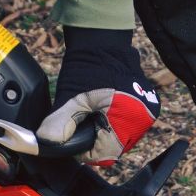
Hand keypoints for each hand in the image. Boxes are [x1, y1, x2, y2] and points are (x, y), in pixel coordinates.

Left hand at [37, 28, 159, 164]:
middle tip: (81, 122)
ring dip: (105, 132)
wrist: (104, 40)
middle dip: (95, 140)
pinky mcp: (147, 106)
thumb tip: (48, 142)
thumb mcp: (70, 98)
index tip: (71, 138)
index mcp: (128, 119)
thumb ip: (59, 123)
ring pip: (121, 138)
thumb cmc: (88, 66)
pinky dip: (113, 122)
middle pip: (114, 148)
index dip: (83, 150)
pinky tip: (102, 109)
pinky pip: (128, 126)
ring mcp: (147, 112)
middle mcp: (143, 120)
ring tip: (92, 114)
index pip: (103, 154)